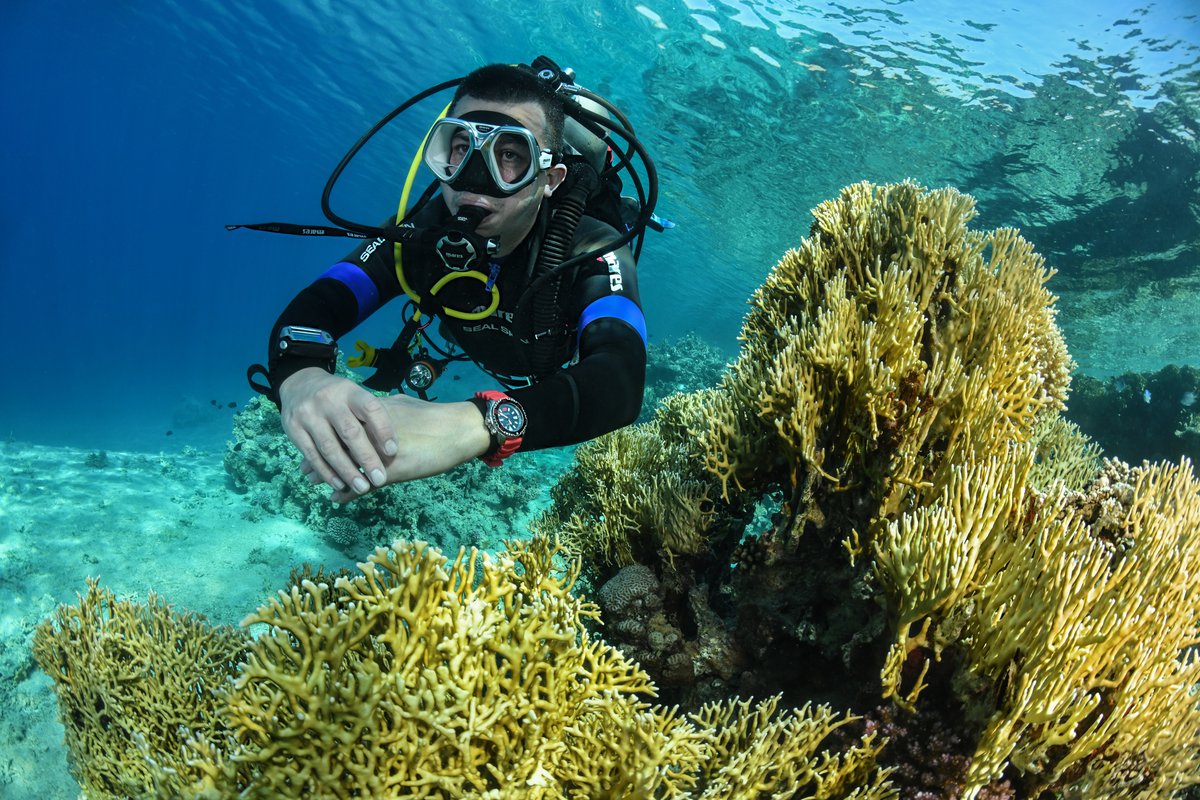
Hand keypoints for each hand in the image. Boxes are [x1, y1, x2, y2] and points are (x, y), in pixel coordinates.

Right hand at [278, 368, 396, 497]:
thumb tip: (392, 449)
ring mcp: (308, 415)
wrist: (299, 384)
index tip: (393, 451)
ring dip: (347, 471)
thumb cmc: (338, 397)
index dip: (383, 430)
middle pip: (350, 432)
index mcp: (349, 391)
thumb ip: (369, 416)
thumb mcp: (354, 396)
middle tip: (379, 479)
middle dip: (367, 458)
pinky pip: (312, 455)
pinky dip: (327, 472)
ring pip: (329, 448)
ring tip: (362, 488)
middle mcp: (328, 401)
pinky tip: (339, 484)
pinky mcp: (293, 430)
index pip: (370, 408)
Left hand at [326, 394, 491, 503]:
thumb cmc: (435, 417)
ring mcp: (378, 453)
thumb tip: (377, 406)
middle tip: (304, 468)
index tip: (312, 443)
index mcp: (372, 415)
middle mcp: (370, 433)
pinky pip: (361, 484)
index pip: (339, 427)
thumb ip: (384, 410)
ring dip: (327, 475)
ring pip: (344, 466)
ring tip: (312, 481)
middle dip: (318, 457)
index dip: (324, 437)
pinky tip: (336, 498)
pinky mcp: (390, 471)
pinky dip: (347, 492)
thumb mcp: (404, 407)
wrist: (457, 430)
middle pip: (335, 446)